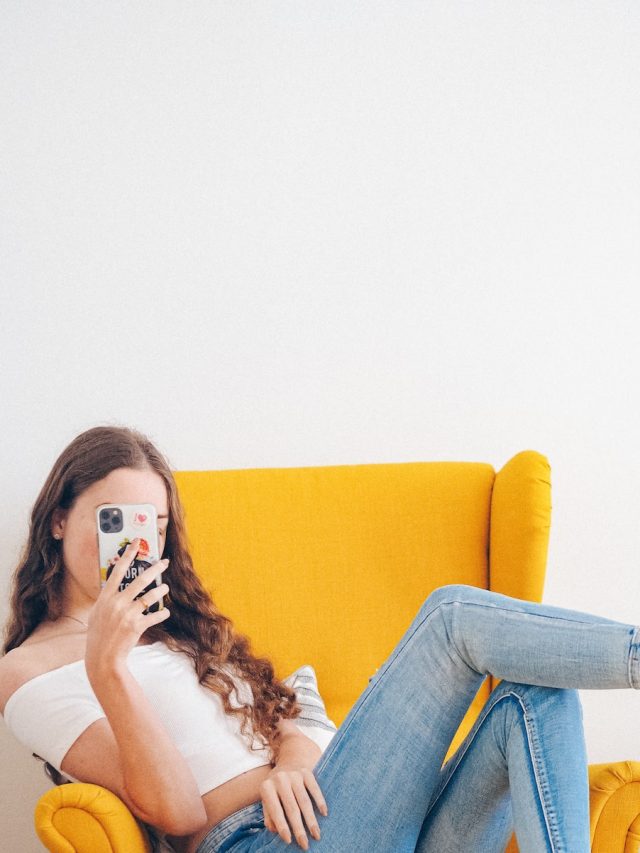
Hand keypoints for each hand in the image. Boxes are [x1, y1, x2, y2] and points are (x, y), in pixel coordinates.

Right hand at [85, 538, 170, 678]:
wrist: (102, 658)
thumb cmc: (98, 635)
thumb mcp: (97, 614)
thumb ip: (106, 599)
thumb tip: (112, 585)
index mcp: (106, 598)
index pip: (117, 571)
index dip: (128, 555)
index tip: (136, 543)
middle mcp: (117, 603)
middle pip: (139, 580)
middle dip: (154, 569)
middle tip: (164, 562)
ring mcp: (127, 614)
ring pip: (150, 596)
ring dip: (161, 591)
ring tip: (166, 588)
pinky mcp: (137, 626)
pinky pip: (155, 615)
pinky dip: (161, 613)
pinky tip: (165, 612)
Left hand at [259, 763, 327, 849]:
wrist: (288, 761)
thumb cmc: (276, 787)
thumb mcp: (268, 798)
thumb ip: (269, 814)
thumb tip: (275, 830)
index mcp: (267, 787)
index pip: (275, 811)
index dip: (282, 826)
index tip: (289, 841)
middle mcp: (280, 779)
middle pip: (292, 808)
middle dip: (299, 828)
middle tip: (304, 844)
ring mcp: (294, 774)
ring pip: (304, 801)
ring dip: (311, 820)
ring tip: (316, 835)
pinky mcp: (306, 772)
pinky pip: (314, 789)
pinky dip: (320, 801)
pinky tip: (324, 814)